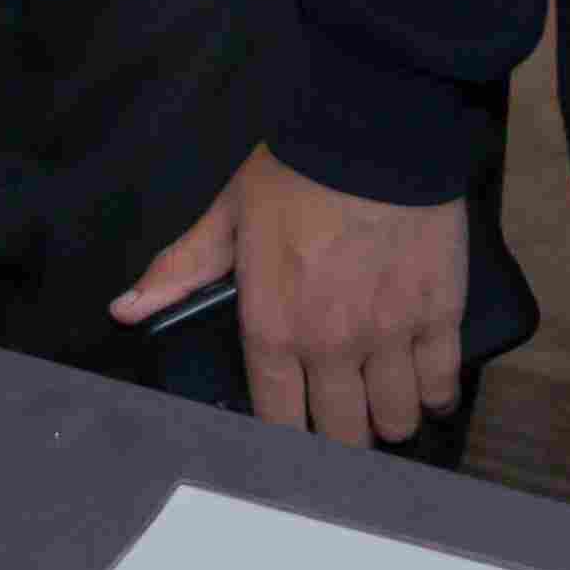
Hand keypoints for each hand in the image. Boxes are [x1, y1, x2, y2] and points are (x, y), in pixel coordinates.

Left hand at [113, 149, 470, 448]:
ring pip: (395, 419)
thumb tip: (128, 308)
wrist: (372, 132)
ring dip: (388, 419)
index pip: (276, 422)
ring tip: (381, 403)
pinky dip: (435, 393)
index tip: (291, 431)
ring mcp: (389, 335)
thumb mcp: (227, 217)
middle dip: (339, 437)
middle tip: (339, 419)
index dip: (284, 437)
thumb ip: (180, 270)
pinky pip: (441, 382)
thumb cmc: (298, 171)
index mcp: (274, 326)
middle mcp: (331, 344)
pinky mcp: (438, 315)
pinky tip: (425, 387)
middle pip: (341, 436)